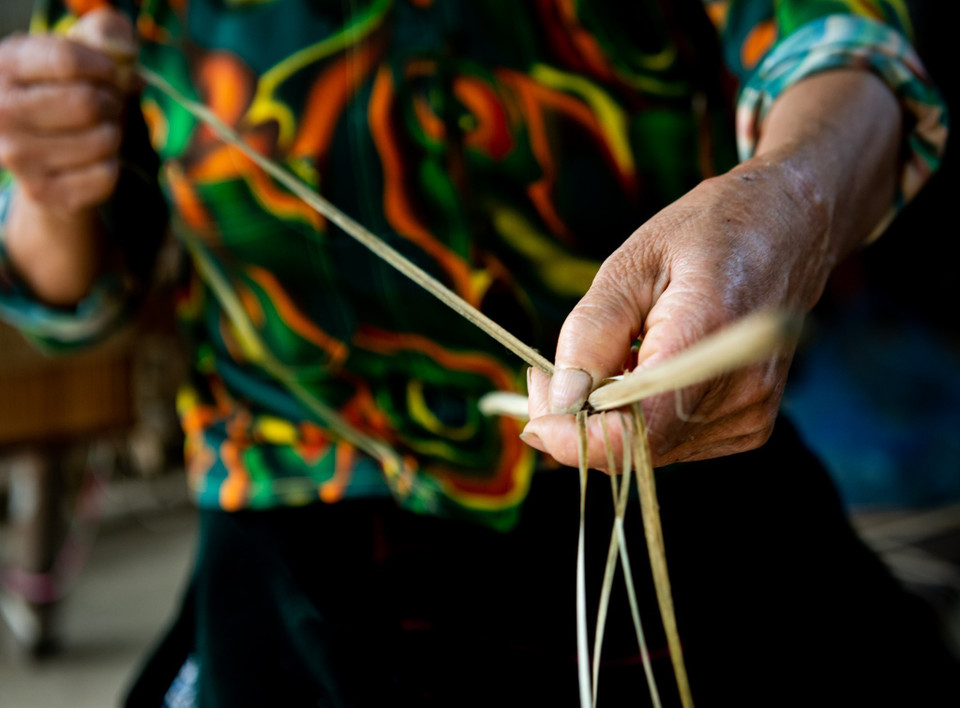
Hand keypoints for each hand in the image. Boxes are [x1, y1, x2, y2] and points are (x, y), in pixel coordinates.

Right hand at [0, 8, 135, 211]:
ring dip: (113, 135)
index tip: (113, 73)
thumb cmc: (60, 96)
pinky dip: (111, 165)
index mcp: (3, 67)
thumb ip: (104, 36)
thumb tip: (126, 54)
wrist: (38, 158)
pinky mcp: (42, 192)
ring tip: (97, 132)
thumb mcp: (72, 57)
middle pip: (88, 103)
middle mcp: (0, 112)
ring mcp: (17, 157)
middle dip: (112, 102)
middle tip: (107, 106)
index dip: (106, 67)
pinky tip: (91, 160)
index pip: (68, 60)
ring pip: (102, 141)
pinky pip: (106, 175)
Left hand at [522, 156, 823, 468]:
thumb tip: (560, 403)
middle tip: (548, 371)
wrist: (789, 229)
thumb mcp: (631, 263)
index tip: (537, 405)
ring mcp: (750, 414)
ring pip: (647, 452)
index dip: (573, 436)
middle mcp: (738, 390)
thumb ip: (591, 333)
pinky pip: (671, 443)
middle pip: (634, 449)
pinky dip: (639, 419)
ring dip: (606, 420)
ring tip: (601, 360)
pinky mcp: (749, 426)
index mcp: (706, 337)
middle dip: (576, 421)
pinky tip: (639, 373)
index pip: (635, 432)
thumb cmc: (706, 234)